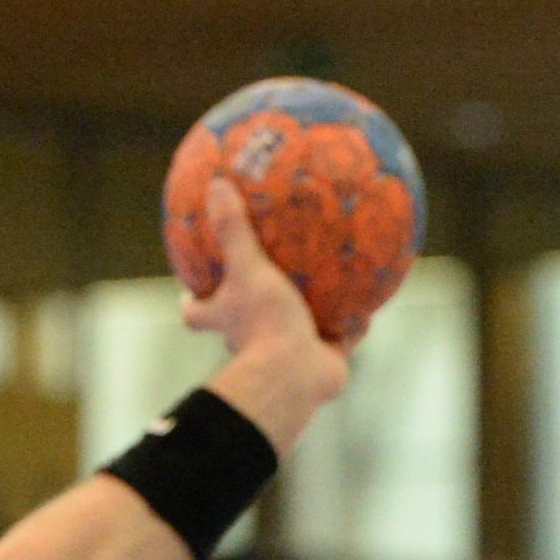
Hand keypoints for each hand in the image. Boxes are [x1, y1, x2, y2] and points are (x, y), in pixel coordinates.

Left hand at [183, 179, 351, 448]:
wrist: (296, 374)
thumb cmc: (264, 322)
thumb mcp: (248, 268)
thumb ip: (233, 230)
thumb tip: (216, 185)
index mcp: (226, 320)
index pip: (197, 312)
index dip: (191, 299)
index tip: (189, 286)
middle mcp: (251, 339)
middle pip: (243, 322)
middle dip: (253, 303)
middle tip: (267, 275)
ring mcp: (288, 351)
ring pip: (297, 328)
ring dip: (311, 311)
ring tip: (330, 282)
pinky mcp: (323, 359)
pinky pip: (342, 336)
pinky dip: (353, 323)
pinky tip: (370, 301)